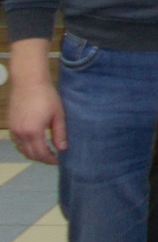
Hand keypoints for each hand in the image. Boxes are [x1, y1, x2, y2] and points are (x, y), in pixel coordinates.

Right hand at [9, 39, 66, 164]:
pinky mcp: (10, 124)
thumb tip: (62, 148)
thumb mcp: (58, 114)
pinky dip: (25, 145)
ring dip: (33, 152)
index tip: (58, 160)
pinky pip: (17, 141)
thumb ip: (60, 133)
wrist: (28, 81)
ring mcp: (13, 129)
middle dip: (41, 158)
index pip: (41, 153)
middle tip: (53, 157)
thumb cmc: (46, 96)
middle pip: (30, 154)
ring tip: (45, 150)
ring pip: (22, 148)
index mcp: (33, 132)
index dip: (50, 159)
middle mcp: (20, 133)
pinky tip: (34, 141)